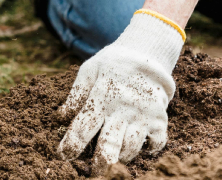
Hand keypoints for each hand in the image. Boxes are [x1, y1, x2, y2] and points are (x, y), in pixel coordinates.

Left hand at [57, 12, 183, 169]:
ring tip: (113, 158)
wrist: (148, 53)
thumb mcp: (89, 70)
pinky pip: (155, 144)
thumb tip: (61, 117)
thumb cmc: (113, 64)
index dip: (71, 144)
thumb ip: (76, 93)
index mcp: (101, 97)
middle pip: (109, 145)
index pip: (83, 126)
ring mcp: (142, 116)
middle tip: (94, 173)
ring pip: (131, 148)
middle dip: (99, 163)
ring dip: (120, 157)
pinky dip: (147, 150)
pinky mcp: (159, 120)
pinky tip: (139, 147)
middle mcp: (122, 109)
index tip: (63, 156)